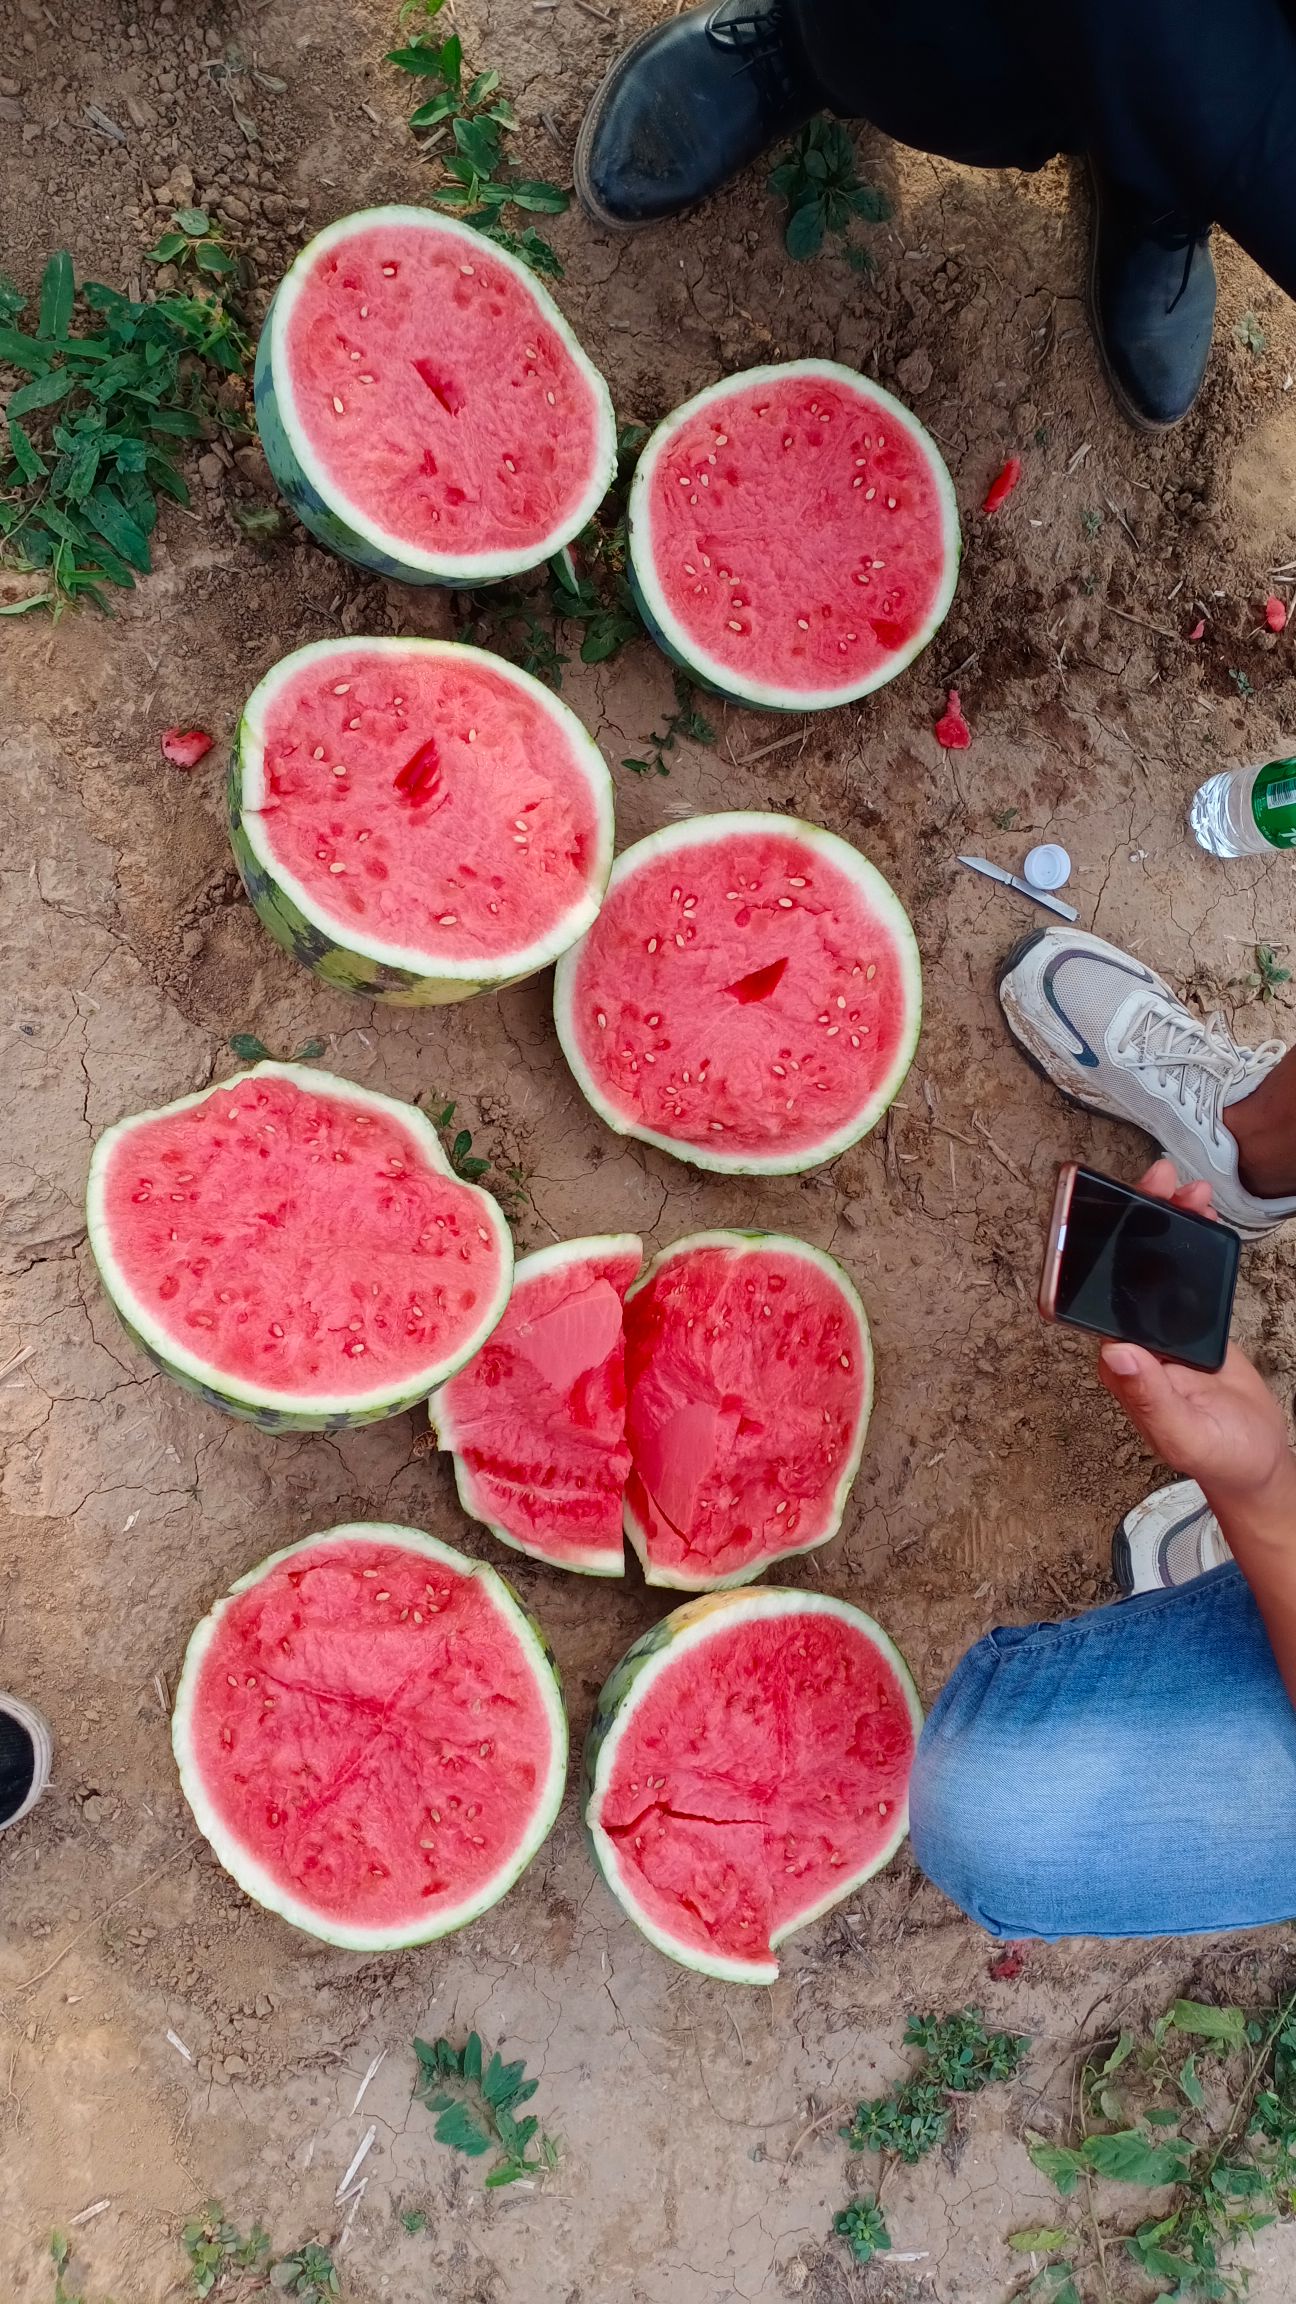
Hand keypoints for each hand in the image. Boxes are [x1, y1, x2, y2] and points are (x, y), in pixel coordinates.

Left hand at [1096, 1160, 1292, 1507]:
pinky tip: (1202, 1214)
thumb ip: (1150, 1397)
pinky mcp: (1194, 1323)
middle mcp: (1135, 1340)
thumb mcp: (1184, 1433)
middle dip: (1136, 1220)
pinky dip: (1193, 1241)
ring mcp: (1164, 1329)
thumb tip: (1114, 1352)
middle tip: (1156, 1180)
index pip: (1097, 1296)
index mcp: (1121, 1364)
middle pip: (1125, 1269)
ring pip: (1157, 1264)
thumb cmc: (1218, 1458)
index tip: (1104, 1213)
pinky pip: (1187, 1274)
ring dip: (1167, 1223)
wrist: (1257, 1464)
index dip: (1098, 1250)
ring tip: (1185, 1188)